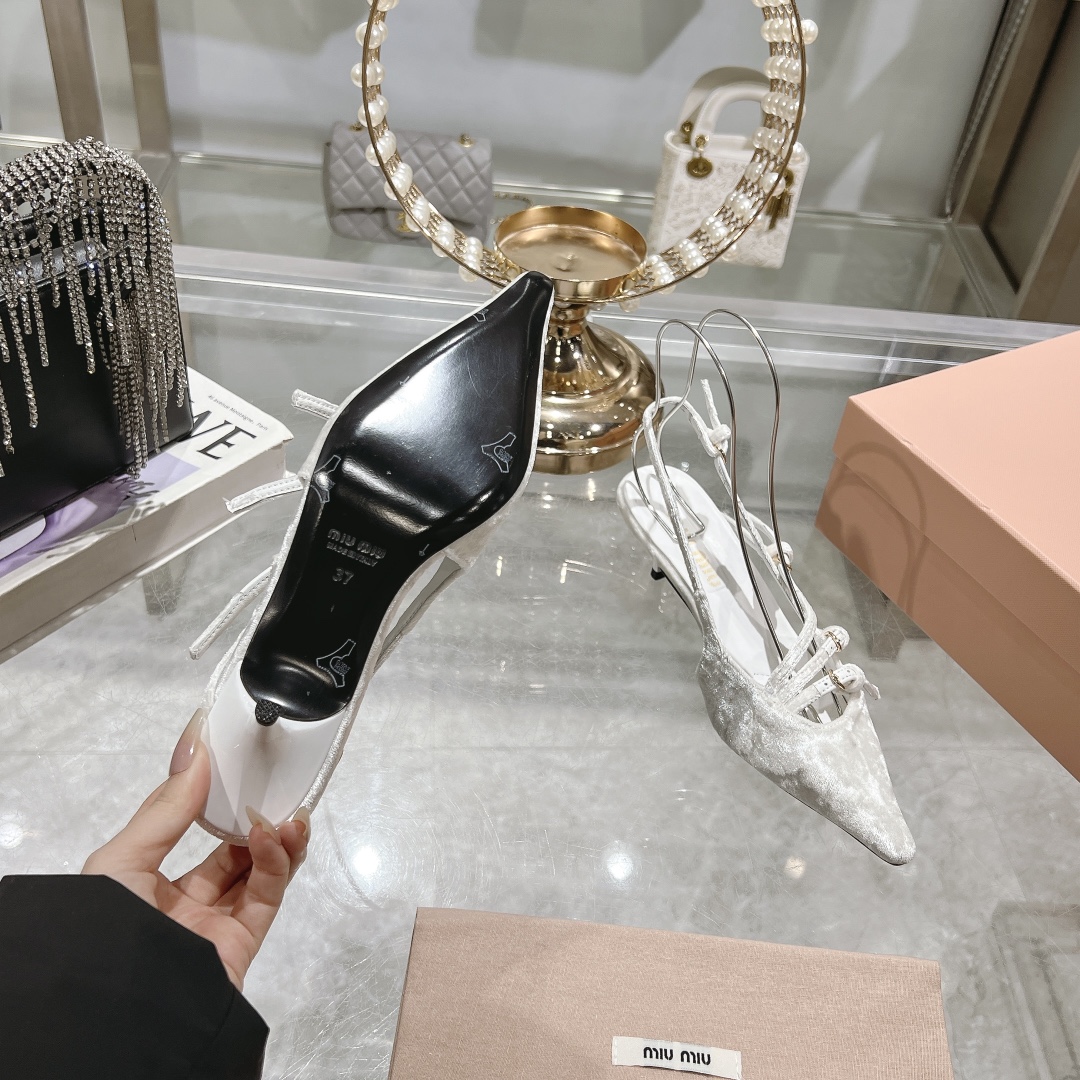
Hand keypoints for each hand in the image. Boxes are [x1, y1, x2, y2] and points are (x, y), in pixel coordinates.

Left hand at [82, 713, 309, 989]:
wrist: (122, 1012)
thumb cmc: (105, 935)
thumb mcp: (121, 862)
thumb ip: (165, 809)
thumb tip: (197, 753)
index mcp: (145, 886)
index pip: (185, 831)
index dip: (210, 798)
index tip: (232, 763)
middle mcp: (182, 906)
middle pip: (231, 852)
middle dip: (254, 818)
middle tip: (273, 785)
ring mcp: (215, 925)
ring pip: (258, 872)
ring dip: (276, 838)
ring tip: (288, 813)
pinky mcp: (243, 943)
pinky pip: (267, 895)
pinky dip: (278, 862)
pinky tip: (275, 837)